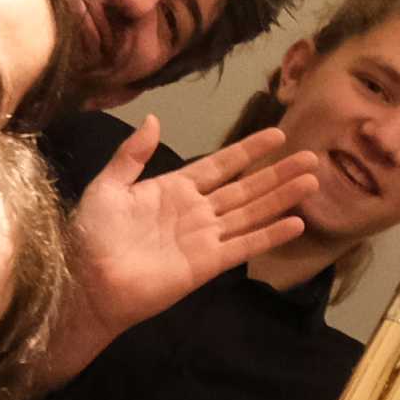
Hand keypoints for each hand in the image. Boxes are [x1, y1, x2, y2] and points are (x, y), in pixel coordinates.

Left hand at [56, 119, 317, 371]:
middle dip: (278, 173)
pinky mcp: (208, 264)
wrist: (87, 280)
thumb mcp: (108, 185)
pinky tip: (296, 223)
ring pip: (252, 212)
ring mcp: (205, 238)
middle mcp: (197, 211)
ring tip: (312, 182)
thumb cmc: (92, 234)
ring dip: (282, 198)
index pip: (220, 165)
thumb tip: (153, 119)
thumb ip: (132, 155)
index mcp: (174, 189)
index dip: (248, 150)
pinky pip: (244, 245)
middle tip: (311, 157)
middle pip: (246, 187)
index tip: (277, 134)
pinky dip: (270, 235)